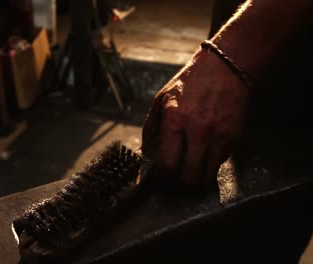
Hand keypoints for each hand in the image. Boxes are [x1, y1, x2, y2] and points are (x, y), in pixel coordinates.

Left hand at [142, 49, 248, 185]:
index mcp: (175, 120)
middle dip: (180, 184)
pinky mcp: (233, 138)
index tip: (161, 176)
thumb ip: (151, 129)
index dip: (163, 177)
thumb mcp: (161, 100)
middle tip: (175, 178)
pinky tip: (203, 154)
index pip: (168, 165)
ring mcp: (219, 136)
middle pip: (189, 178)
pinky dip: (209, 165)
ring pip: (207, 177)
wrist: (226, 69)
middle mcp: (198, 131)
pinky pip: (219, 164)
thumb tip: (145, 155)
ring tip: (189, 171)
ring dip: (196, 179)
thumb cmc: (189, 84)